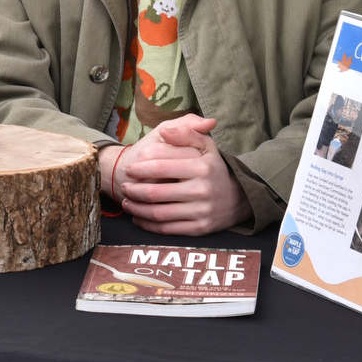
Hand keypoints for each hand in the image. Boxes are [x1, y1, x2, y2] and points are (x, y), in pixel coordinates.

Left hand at [113, 115, 252, 235]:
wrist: (238, 198)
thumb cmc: (213, 167)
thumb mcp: (206, 145)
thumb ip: (186, 132)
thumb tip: (164, 132)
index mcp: (202, 166)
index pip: (161, 166)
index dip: (140, 168)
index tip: (130, 168)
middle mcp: (202, 190)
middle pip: (156, 192)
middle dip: (134, 190)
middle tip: (124, 186)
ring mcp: (201, 211)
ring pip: (159, 213)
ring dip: (137, 208)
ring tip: (127, 201)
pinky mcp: (200, 228)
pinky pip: (167, 229)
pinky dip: (148, 225)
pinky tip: (138, 218)